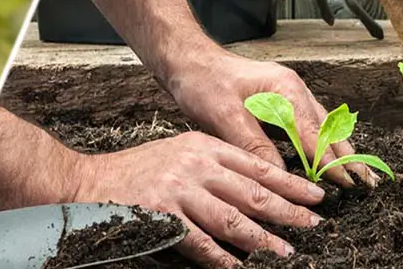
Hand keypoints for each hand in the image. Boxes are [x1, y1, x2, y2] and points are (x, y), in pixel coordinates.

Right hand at [69, 132, 325, 266]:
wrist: (87, 182)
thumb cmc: (136, 171)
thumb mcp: (179, 153)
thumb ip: (214, 168)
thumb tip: (256, 192)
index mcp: (203, 146)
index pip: (257, 165)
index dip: (289, 182)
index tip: (316, 195)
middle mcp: (194, 165)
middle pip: (252, 191)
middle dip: (288, 210)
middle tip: (313, 224)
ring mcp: (178, 190)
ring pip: (232, 218)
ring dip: (262, 238)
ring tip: (285, 251)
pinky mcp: (161, 215)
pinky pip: (200, 242)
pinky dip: (222, 257)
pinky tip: (239, 266)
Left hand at [161, 48, 380, 187]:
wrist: (187, 60)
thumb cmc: (203, 82)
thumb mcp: (225, 116)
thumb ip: (254, 146)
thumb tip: (279, 175)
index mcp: (286, 90)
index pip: (315, 135)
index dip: (331, 162)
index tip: (349, 184)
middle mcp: (294, 90)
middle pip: (328, 129)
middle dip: (348, 157)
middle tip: (368, 184)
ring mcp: (289, 95)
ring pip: (322, 127)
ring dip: (338, 151)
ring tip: (357, 175)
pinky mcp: (280, 102)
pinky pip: (308, 125)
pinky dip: (321, 143)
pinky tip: (328, 159)